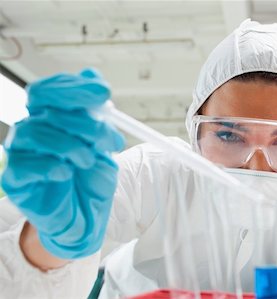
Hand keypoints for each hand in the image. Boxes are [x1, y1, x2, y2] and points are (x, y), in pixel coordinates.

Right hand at [1, 68, 123, 258]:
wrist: (87, 214)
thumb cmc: (92, 178)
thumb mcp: (103, 143)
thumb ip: (96, 113)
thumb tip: (91, 74)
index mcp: (50, 118)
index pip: (49, 90)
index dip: (74, 88)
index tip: (104, 93)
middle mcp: (31, 130)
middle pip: (43, 106)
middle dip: (80, 119)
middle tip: (106, 137)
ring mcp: (20, 153)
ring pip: (36, 132)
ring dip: (71, 145)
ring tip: (90, 160)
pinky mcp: (15, 179)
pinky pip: (25, 164)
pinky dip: (50, 165)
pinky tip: (66, 173)